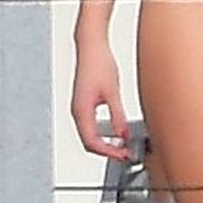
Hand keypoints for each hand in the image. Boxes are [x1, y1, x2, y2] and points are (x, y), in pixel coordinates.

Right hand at [71, 39, 131, 161]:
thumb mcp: (113, 92)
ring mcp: (79, 109)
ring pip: (89, 135)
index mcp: (82, 110)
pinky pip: (91, 126)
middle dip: (107, 150)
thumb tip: (124, 134)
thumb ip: (118, 115)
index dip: (108, 152)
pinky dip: (103, 134)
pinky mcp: (84, 104)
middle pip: (89, 142)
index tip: (123, 155)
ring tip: (123, 145)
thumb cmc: (98, 63)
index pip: (92, 142)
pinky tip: (116, 132)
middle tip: (125, 153)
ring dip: (105, 143)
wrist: (91, 47)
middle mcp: (77, 112)